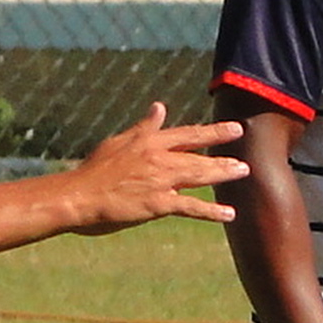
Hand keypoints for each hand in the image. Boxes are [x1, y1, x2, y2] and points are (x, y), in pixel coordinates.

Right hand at [64, 105, 248, 233]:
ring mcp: (160, 180)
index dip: (213, 133)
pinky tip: (228, 214)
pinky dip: (211, 211)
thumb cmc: (92, 171)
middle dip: (223, 154)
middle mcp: (159, 158)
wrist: (78, 196)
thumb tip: (160, 107)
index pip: (187, 134)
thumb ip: (143, 127)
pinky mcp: (158, 203)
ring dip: (222, 174)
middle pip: (198, 155)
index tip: (234, 130)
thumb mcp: (118, 142)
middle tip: (245, 159)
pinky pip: (191, 207)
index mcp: (148, 141)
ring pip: (199, 175)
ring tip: (242, 173)